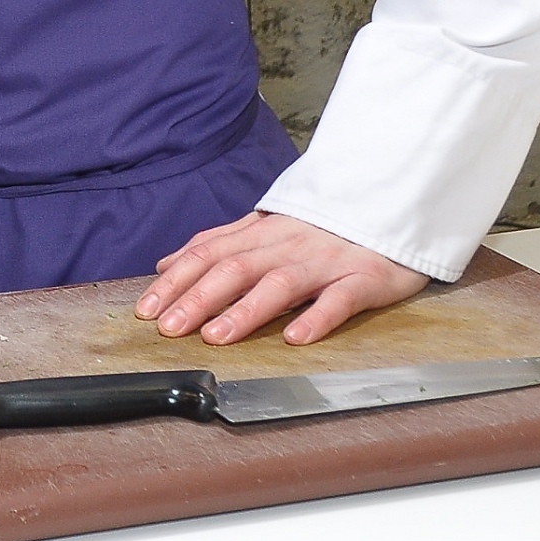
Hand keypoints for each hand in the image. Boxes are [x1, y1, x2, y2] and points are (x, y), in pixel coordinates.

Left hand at [135, 211, 430, 345]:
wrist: (392, 203)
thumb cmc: (324, 225)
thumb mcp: (265, 227)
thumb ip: (218, 244)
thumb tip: (168, 264)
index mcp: (261, 232)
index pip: (208, 253)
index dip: (176, 281)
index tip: (146, 308)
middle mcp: (288, 244)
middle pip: (236, 268)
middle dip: (197, 298)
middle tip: (168, 328)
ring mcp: (326, 261)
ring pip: (280, 283)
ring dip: (246, 310)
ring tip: (216, 336)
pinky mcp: (365, 278)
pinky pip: (340, 298)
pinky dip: (317, 317)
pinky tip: (295, 336)